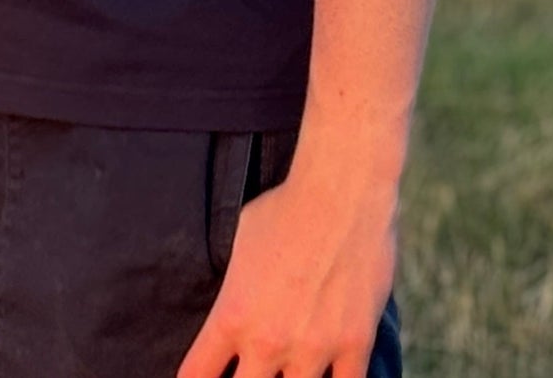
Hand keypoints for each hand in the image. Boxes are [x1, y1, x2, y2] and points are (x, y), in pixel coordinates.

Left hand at [176, 160, 397, 377]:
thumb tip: (233, 304)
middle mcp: (268, 341)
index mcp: (233, 314)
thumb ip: (235, 287)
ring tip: (288, 372)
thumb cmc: (285, 206)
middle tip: (253, 372)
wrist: (341, 192)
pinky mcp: (355, 344)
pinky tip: (329, 377)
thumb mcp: (240, 243)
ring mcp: (313, 348)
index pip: (197, 374)